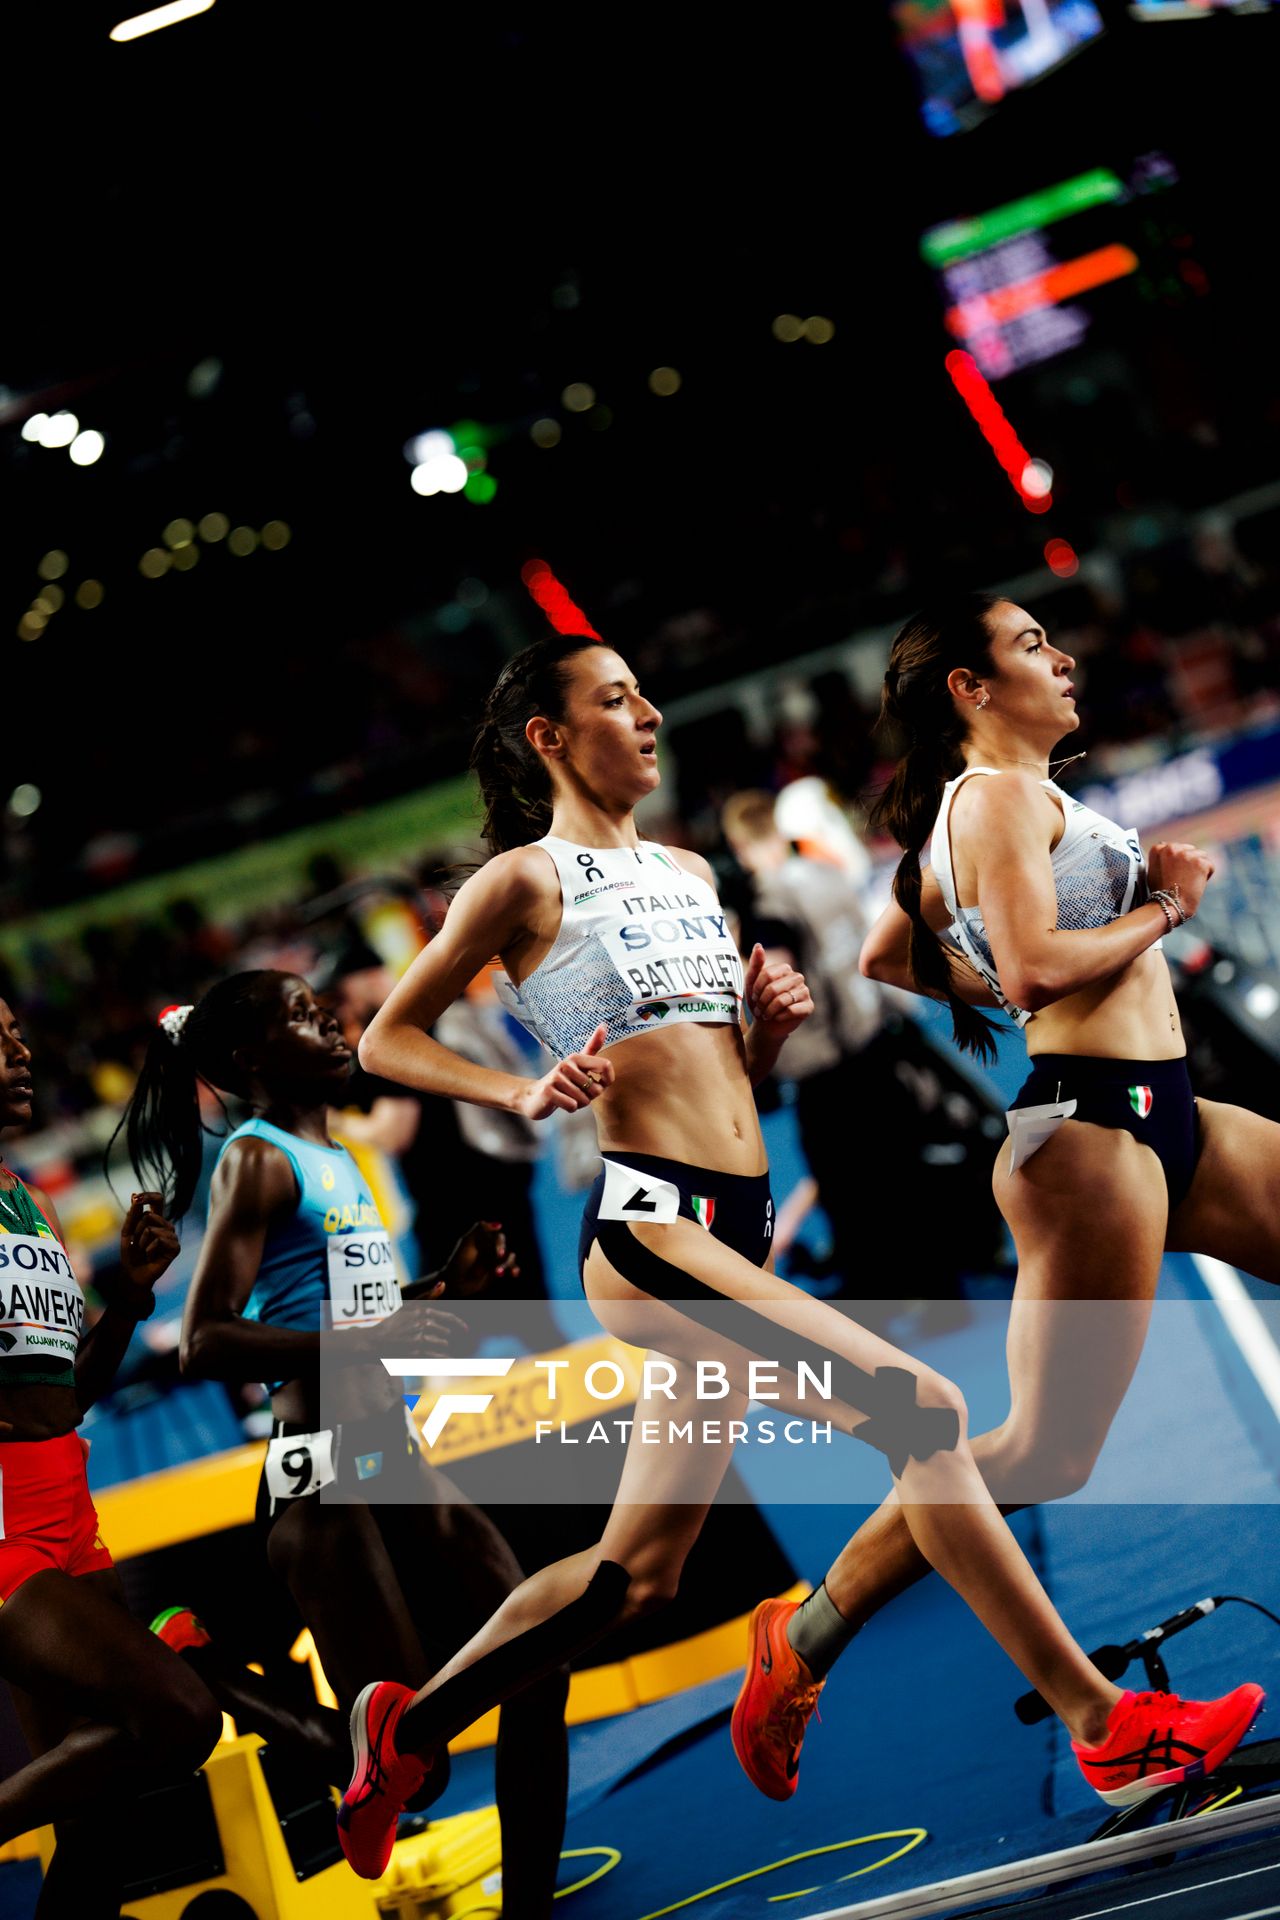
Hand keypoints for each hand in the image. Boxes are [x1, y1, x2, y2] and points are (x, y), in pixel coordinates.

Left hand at [118, 1193, 179, 1292]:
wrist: (133, 1274)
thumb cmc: (130, 1253)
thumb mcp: (127, 1232)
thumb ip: (132, 1215)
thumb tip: (134, 1195)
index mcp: (156, 1219)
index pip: (158, 1200)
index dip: (149, 1196)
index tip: (136, 1198)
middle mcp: (166, 1225)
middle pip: (149, 1215)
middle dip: (136, 1230)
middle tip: (137, 1243)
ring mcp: (172, 1236)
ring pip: (151, 1229)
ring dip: (141, 1242)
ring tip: (144, 1251)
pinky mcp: (175, 1247)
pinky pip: (158, 1240)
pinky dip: (149, 1250)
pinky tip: (151, 1257)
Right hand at [345, 1303, 469, 1359]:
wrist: (372, 1342)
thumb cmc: (390, 1324)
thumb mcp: (406, 1306)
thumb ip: (426, 1296)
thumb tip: (443, 1283)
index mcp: (421, 1311)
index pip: (448, 1318)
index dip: (459, 1324)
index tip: (466, 1330)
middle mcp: (422, 1324)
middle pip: (445, 1333)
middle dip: (443, 1338)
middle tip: (436, 1341)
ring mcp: (419, 1339)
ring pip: (441, 1345)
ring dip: (442, 1349)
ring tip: (435, 1350)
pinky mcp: (415, 1353)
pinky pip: (435, 1356)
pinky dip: (440, 1358)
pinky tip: (440, 1360)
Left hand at [437, 1221, 519, 1298]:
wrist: (456, 1282)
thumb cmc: (459, 1261)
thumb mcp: (466, 1242)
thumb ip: (479, 1229)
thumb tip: (500, 1225)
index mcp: (484, 1238)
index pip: (497, 1237)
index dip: (499, 1245)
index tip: (499, 1254)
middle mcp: (491, 1246)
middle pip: (504, 1246)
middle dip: (501, 1255)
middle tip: (498, 1262)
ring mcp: (495, 1258)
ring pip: (509, 1257)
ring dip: (506, 1264)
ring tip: (497, 1273)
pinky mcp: (499, 1269)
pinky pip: (512, 1267)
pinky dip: (515, 1269)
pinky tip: (514, 1274)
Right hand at [516, 1025, 615, 1119]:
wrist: (534, 1096)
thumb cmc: (563, 1082)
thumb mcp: (578, 1064)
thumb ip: (592, 1047)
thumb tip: (604, 1024)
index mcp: (576, 1057)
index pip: (606, 1065)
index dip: (608, 1080)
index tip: (600, 1084)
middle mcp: (566, 1064)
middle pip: (596, 1089)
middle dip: (589, 1097)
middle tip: (575, 1092)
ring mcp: (556, 1077)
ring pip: (584, 1100)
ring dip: (578, 1104)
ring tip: (567, 1097)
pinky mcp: (549, 1091)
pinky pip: (573, 1106)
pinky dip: (570, 1108)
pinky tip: (560, 1102)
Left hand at [743, 945, 814, 1038]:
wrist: (767, 1023)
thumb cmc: (760, 1001)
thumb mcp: (752, 982)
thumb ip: (755, 964)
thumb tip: (758, 945)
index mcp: (784, 968)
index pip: (767, 974)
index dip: (757, 988)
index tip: (754, 997)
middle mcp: (797, 977)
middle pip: (773, 988)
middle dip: (762, 1002)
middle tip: (759, 1009)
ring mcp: (805, 991)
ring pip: (782, 1000)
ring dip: (769, 1010)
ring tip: (766, 1014)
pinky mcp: (809, 1006)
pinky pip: (792, 1011)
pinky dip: (779, 1017)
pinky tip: (777, 1018)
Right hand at [1146, 842, 1214, 920]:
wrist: (1168, 906)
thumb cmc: (1160, 892)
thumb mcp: (1154, 870)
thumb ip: (1163, 858)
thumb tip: (1171, 849)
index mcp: (1158, 848)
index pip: (1177, 849)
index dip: (1178, 863)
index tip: (1174, 875)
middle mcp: (1172, 847)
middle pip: (1190, 850)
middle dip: (1190, 864)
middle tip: (1182, 880)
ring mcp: (1186, 854)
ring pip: (1202, 856)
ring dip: (1199, 869)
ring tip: (1188, 883)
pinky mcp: (1200, 862)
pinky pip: (1210, 866)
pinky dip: (1206, 877)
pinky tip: (1194, 885)